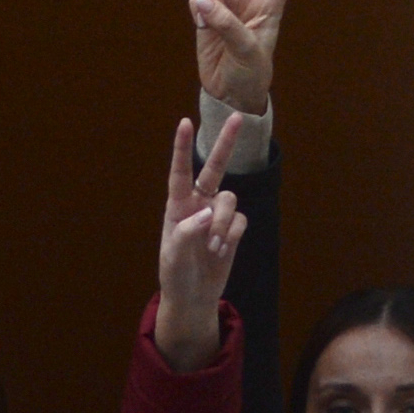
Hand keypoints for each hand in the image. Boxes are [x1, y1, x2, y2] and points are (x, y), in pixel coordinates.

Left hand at [152, 112, 252, 371]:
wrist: (194, 295)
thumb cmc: (176, 275)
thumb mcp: (173, 257)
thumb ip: (186, 232)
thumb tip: (206, 212)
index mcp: (177, 206)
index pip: (180, 172)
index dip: (183, 148)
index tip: (185, 123)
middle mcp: (198, 203)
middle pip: (215, 167)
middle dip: (226, 143)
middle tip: (238, 117)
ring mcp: (217, 214)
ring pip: (230, 200)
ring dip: (224, 223)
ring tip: (214, 247)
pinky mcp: (233, 227)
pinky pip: (240, 220)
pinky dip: (232, 235)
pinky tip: (221, 250)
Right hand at [187, 0, 314, 114]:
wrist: (230, 90)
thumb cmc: (251, 70)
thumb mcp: (248, 49)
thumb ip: (227, 23)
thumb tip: (203, 2)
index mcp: (271, 0)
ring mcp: (225, 2)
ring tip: (209, 18)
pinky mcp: (205, 12)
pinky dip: (197, 7)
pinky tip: (202, 23)